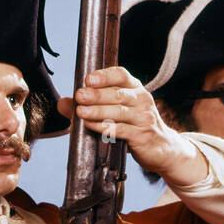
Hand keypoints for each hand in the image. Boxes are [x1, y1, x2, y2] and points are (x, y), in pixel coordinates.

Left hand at [57, 66, 209, 185]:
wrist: (162, 148)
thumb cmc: (134, 126)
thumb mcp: (116, 112)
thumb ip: (90, 105)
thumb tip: (61, 103)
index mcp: (135, 88)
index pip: (121, 75)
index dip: (105, 76)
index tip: (89, 78)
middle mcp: (141, 100)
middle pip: (118, 94)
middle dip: (97, 94)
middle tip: (79, 95)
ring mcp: (144, 118)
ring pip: (119, 112)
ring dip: (98, 111)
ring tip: (81, 112)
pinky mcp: (142, 135)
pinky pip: (121, 130)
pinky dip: (105, 128)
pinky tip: (91, 126)